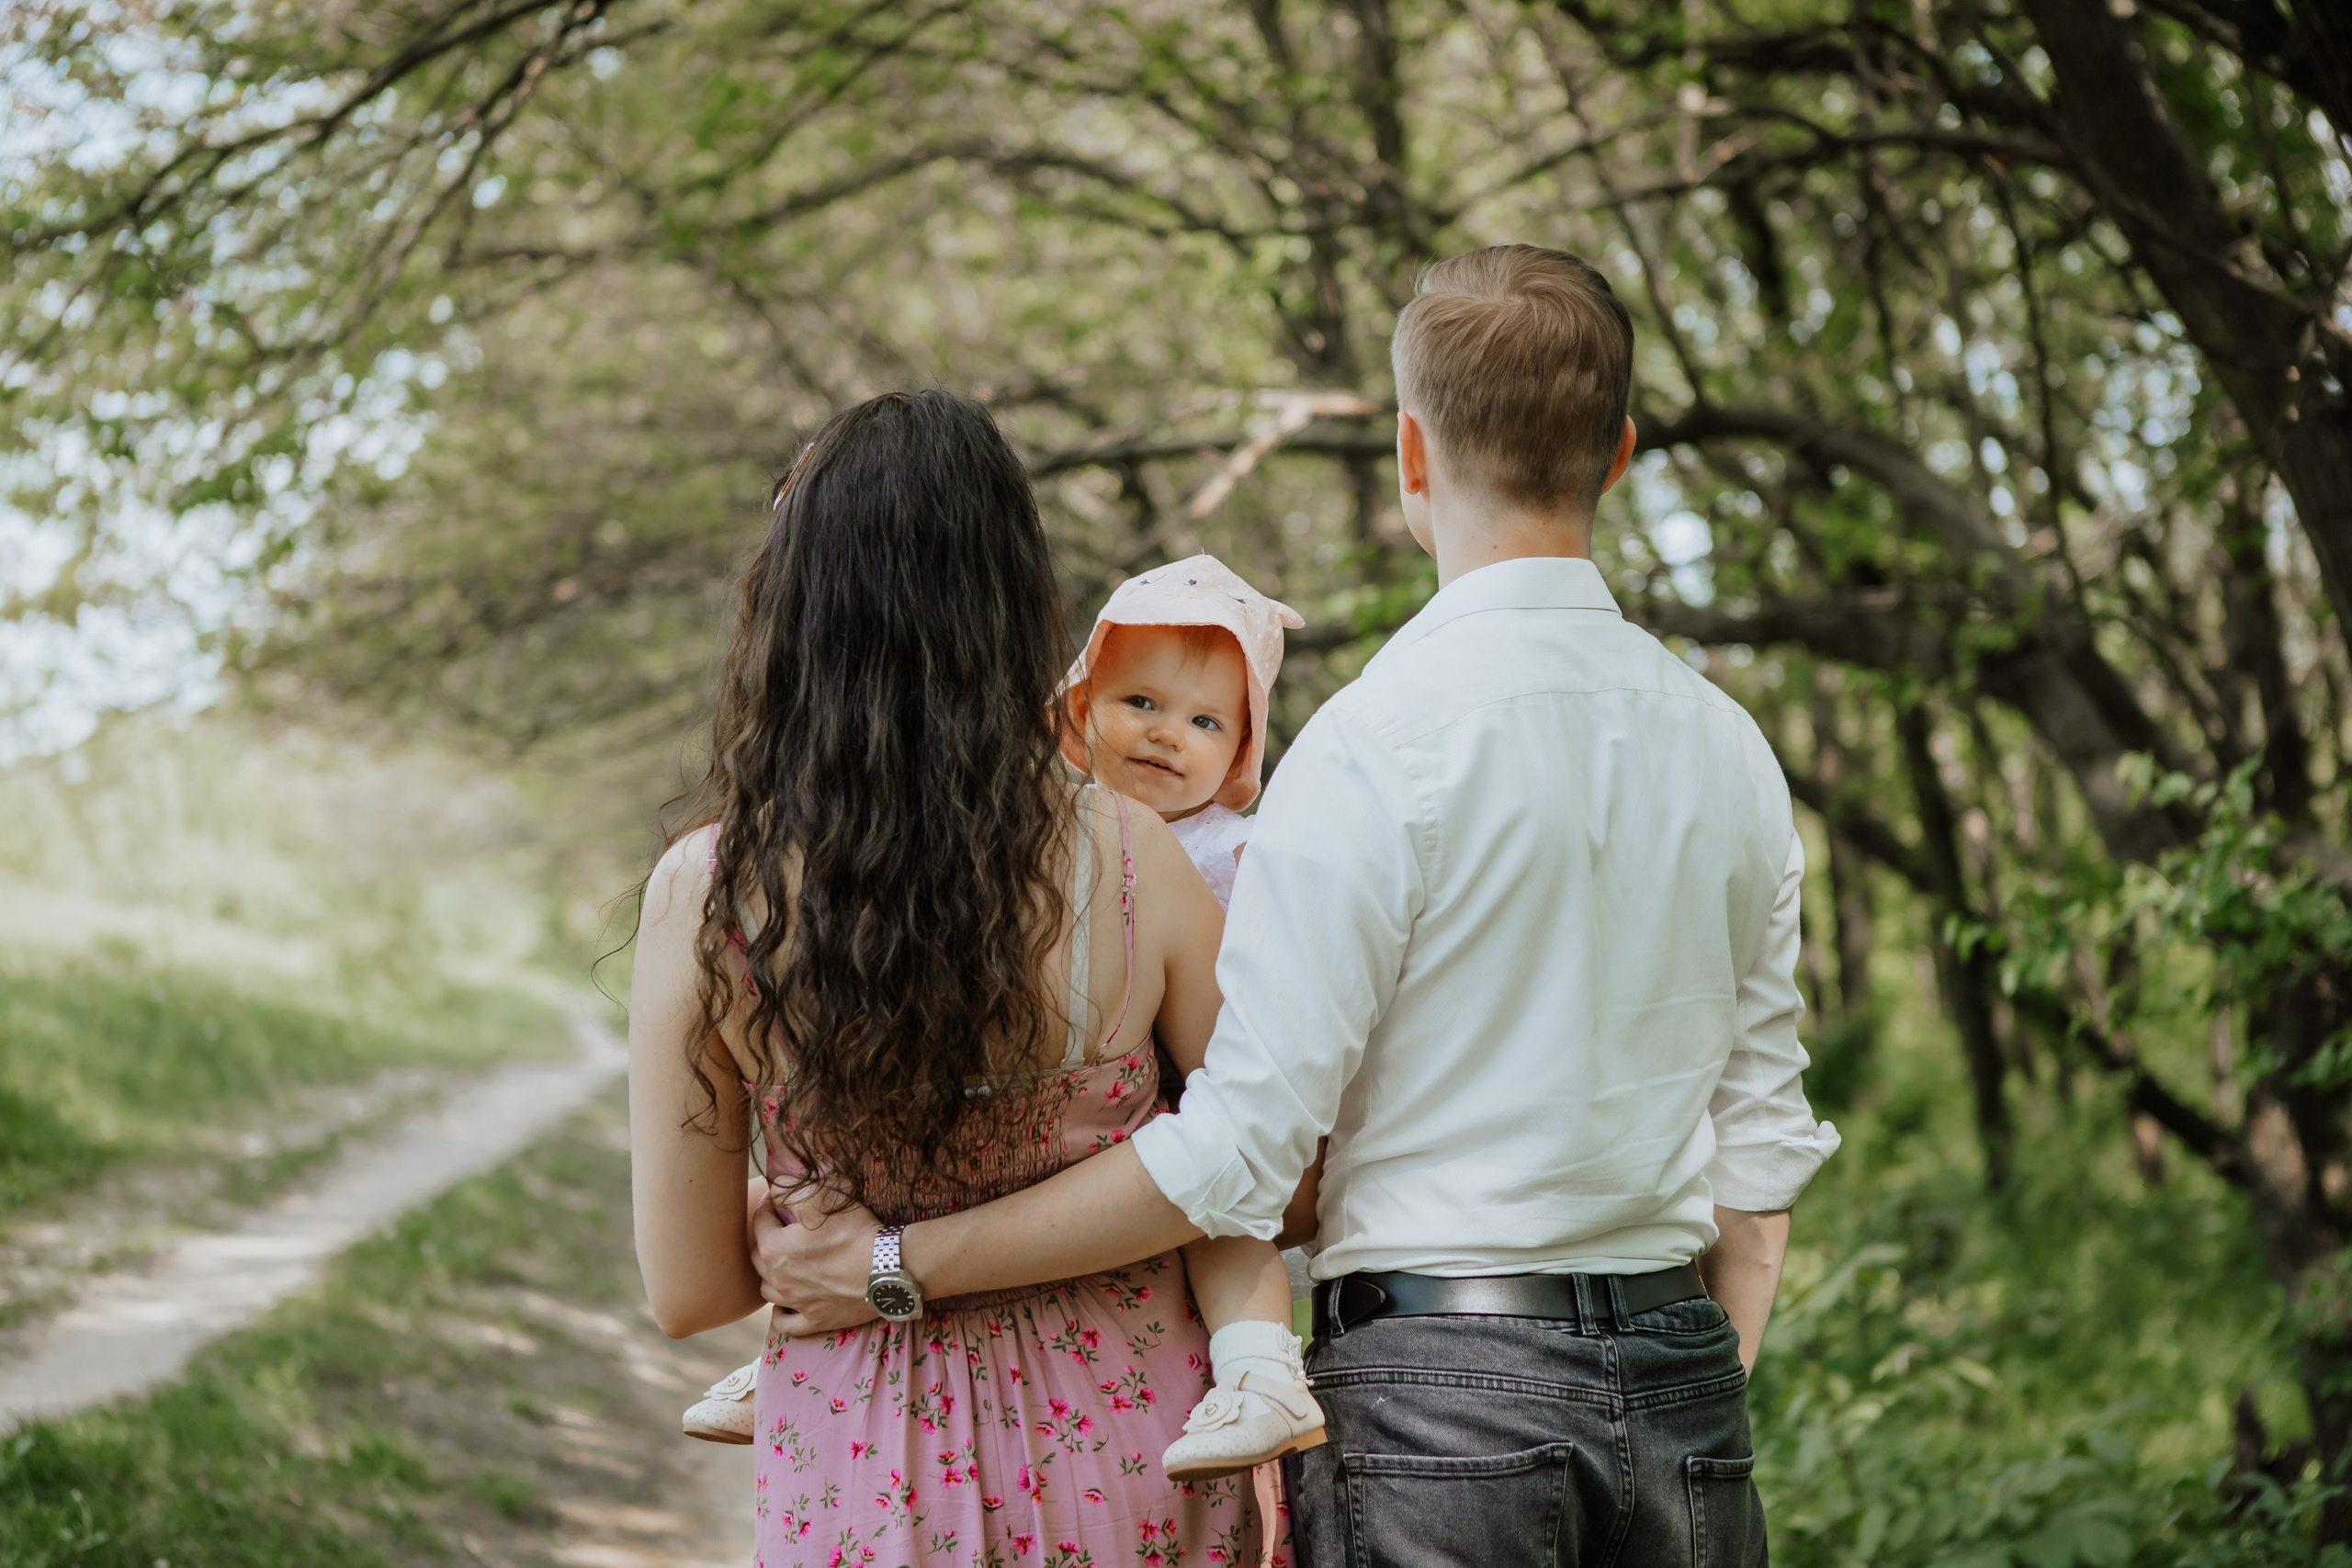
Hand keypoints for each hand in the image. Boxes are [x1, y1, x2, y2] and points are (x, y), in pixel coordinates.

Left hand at [750, 1191, 885, 1336]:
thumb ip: (789, 1190)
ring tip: (784, 1263)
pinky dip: (781, 1314)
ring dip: (771, 1275)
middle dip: (766, 1238)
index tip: (777, 1197)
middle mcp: (777, 1279)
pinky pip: (785, 1323)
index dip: (768, 1204)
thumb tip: (773, 1186)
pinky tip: (785, 1304)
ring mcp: (796, 1303)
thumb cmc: (854, 1231)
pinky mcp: (814, 1320)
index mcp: (773, 1249)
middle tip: (781, 1227)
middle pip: (758, 1257)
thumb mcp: (821, 1197)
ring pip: (768, 1290)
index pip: (760, 1221)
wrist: (887, 1269)